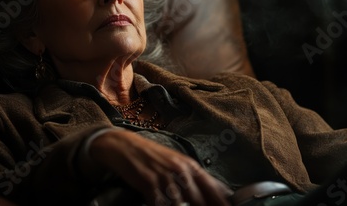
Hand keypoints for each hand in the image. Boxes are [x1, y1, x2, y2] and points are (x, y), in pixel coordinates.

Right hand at [88, 129, 231, 205]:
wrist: (125, 146)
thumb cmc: (152, 156)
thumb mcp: (177, 163)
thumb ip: (196, 178)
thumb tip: (220, 192)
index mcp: (190, 165)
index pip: (213, 188)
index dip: (222, 203)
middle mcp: (180, 170)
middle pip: (200, 200)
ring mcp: (165, 177)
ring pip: (181, 204)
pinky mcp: (149, 183)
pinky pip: (160, 204)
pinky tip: (161, 205)